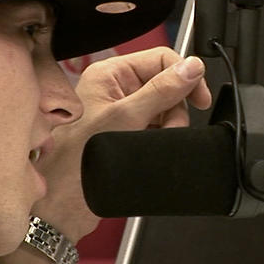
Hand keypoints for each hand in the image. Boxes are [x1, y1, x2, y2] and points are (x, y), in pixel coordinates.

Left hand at [36, 46, 210, 242]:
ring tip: (152, 144)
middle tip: (170, 128)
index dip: (184, 75)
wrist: (63, 205)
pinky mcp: (126, 136)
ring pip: (165, 110)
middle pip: (166, 85)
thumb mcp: (126, 118)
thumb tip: (191, 68)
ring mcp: (121, 114)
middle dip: (175, 108)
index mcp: (109, 75)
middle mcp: (114, 91)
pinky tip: (150, 150)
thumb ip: (162, 91)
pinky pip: (157, 129)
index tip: (199, 97)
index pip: (161, 59)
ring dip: (169, 127)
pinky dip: (161, 139)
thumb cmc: (75, 162)